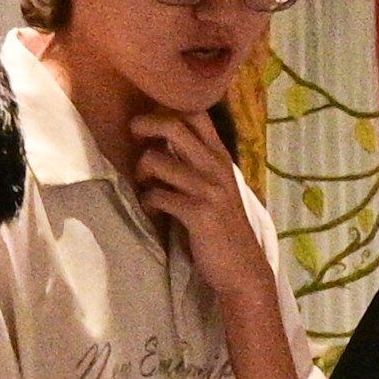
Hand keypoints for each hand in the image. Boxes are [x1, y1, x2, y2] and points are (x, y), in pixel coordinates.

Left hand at [126, 107, 280, 318]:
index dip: (167, 109)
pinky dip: (148, 203)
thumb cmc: (225, 228)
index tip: (152, 124)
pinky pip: (156, 195)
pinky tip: (154, 213)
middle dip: (144, 126)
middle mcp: (216, 166)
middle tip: (135, 139)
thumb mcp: (217, 187)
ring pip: (155, 160)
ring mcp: (208, 189)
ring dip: (141, 173)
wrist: (243, 269)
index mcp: (221, 157)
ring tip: (146, 188)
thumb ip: (198, 163)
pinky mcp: (197, 213)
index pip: (196, 113)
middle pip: (172, 124)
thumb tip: (162, 143)